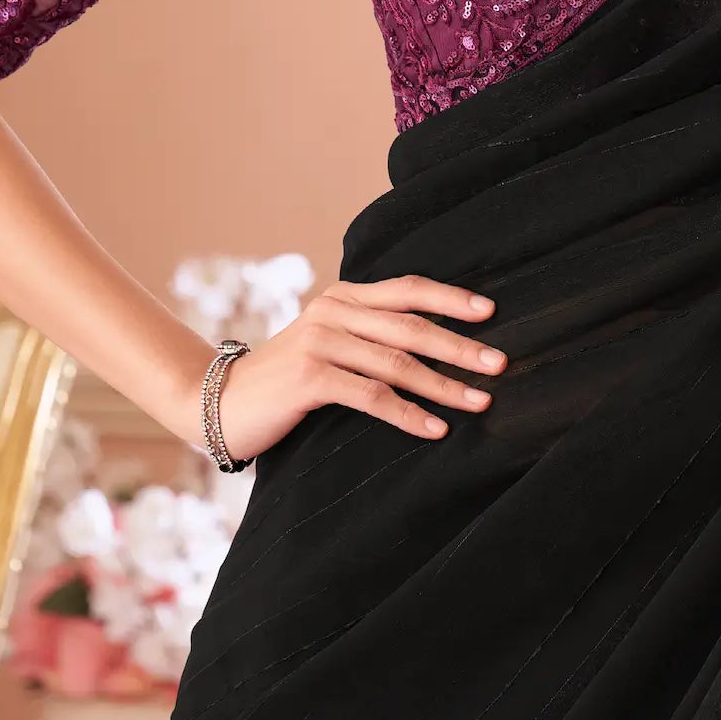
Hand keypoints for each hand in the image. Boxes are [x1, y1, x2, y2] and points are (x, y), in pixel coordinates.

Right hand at [210, 275, 504, 456]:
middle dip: (460, 346)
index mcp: (343, 297)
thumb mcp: (328, 345)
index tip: (492, 311)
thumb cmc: (285, 381)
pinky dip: (408, 413)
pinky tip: (435, 429)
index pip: (408, 290)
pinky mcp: (309, 377)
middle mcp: (333, 311)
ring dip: (444, 384)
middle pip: (411, 326)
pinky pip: (371, 396)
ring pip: (396, 363)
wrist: (220, 403)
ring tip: (480, 401)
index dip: (451, 298)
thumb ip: (369, 336)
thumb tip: (435, 345)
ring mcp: (320, 342)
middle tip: (501, 364)